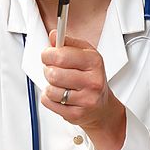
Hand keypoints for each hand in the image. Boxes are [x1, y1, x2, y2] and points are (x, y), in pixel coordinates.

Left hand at [40, 29, 125, 149]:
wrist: (102, 107)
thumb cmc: (91, 78)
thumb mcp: (85, 55)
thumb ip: (68, 43)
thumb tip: (54, 35)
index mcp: (94, 62)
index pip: (61, 55)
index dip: (48, 54)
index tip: (47, 55)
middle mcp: (92, 81)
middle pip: (53, 73)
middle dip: (48, 71)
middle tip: (52, 71)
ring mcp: (85, 99)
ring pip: (50, 89)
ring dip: (49, 86)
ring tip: (58, 85)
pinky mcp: (76, 114)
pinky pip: (48, 102)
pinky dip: (49, 98)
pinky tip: (59, 96)